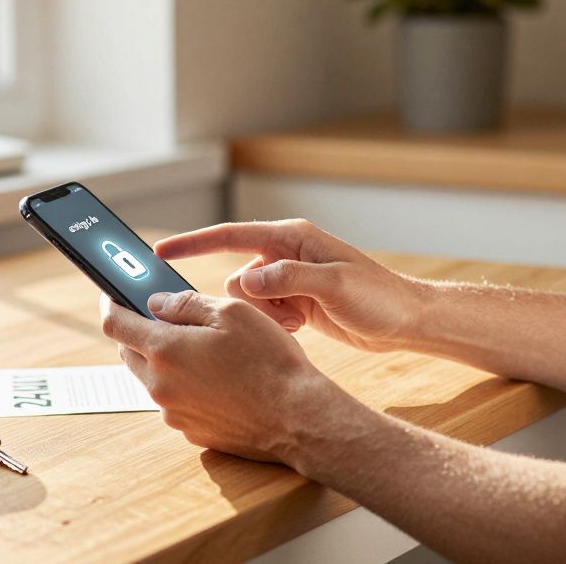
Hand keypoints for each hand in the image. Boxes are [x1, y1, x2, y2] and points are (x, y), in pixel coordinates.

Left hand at [99, 290, 345, 462]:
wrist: (297, 417)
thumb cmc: (270, 361)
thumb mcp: (231, 312)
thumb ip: (185, 304)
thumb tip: (156, 303)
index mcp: (165, 350)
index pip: (115, 324)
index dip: (109, 304)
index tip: (111, 294)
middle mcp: (161, 386)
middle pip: (129, 353)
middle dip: (139, 332)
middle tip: (165, 318)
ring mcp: (174, 413)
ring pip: (152, 378)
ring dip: (164, 360)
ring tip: (204, 349)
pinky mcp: (191, 431)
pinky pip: (175, 401)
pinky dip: (185, 386)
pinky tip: (218, 378)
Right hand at [155, 219, 422, 352]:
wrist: (406, 321)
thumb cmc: (379, 297)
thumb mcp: (336, 286)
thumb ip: (289, 279)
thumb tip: (247, 281)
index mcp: (291, 238)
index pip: (230, 236)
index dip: (192, 243)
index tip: (159, 251)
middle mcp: (286, 254)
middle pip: (237, 278)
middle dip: (249, 303)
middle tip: (287, 315)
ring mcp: (289, 280)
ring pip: (247, 302)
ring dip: (265, 318)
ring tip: (299, 323)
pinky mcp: (294, 303)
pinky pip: (263, 316)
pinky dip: (276, 326)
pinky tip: (303, 330)